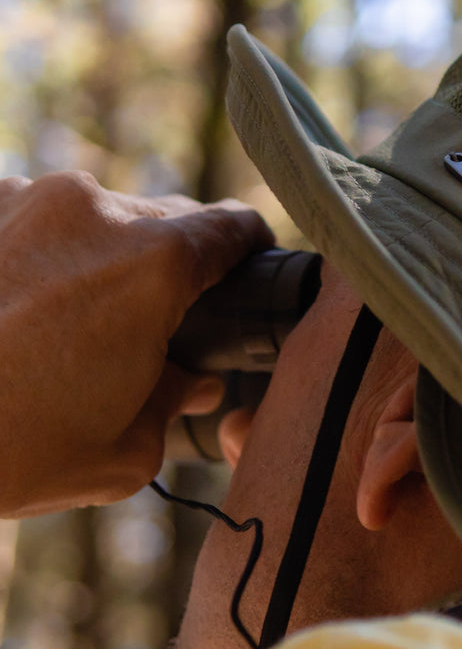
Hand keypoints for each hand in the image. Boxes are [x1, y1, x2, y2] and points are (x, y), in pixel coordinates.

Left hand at [0, 171, 273, 516]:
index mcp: (155, 262)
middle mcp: (94, 210)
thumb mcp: (122, 450)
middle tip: (150, 322)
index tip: (245, 271)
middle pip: (168, 218)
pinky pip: (31, 217)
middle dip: (171, 264)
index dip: (251, 251)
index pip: (236, 227)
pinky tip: (15, 306)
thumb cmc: (7, 450)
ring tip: (66, 320)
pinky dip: (39, 251)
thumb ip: (176, 402)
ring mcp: (24, 198)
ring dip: (100, 255)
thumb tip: (194, 382)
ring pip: (96, 216)